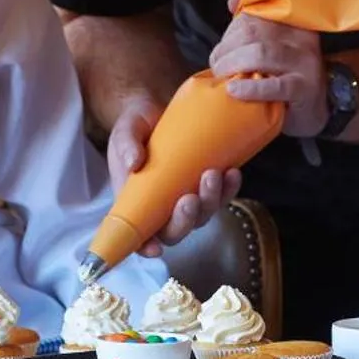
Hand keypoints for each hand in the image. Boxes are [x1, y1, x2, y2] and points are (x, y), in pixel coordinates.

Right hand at [105, 99, 240, 255]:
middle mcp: (164, 205)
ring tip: (212, 174)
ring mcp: (188, 195)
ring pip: (203, 214)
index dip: (146, 247)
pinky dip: (230, 188)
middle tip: (189, 198)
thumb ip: (126, 145)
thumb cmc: (136, 126)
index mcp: (138, 201)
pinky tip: (232, 172)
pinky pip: (223, 194)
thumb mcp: (126, 130)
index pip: (140, 234)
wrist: (159, 109)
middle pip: (176, 230)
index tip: (155, 249)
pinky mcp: (208, 182)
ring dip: (210, 201)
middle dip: (185, 221)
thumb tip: (133, 163)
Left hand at [209, 0, 327, 137]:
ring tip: (222, 75)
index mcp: (293, 23)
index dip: (232, 28)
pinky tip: (234, 90)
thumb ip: (254, 23)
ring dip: (232, 64)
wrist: (318, 110)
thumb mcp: (275, 46)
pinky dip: (249, 88)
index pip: (255, 13)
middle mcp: (301, 38)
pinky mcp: (304, 89)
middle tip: (218, 64)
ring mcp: (305, 63)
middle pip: (253, 32)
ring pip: (260, 53)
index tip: (223, 46)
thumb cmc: (288, 77)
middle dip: (226, 48)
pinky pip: (274, 85)